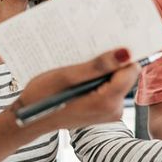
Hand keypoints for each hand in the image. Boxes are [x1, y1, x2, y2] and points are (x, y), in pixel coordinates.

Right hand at [15, 48, 138, 130]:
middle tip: (90, 53)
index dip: (122, 55)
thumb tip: (125, 53)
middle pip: (125, 75)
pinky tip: (82, 75)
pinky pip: (109, 88)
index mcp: (107, 102)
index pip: (130, 70)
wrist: (30, 119)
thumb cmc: (43, 97)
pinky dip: (98, 79)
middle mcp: (114, 110)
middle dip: (110, 62)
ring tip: (82, 65)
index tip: (109, 43)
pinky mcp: (104, 110)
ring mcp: (110, 112)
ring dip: (103, 70)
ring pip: (117, 80)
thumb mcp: (67, 76)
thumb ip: (98, 66)